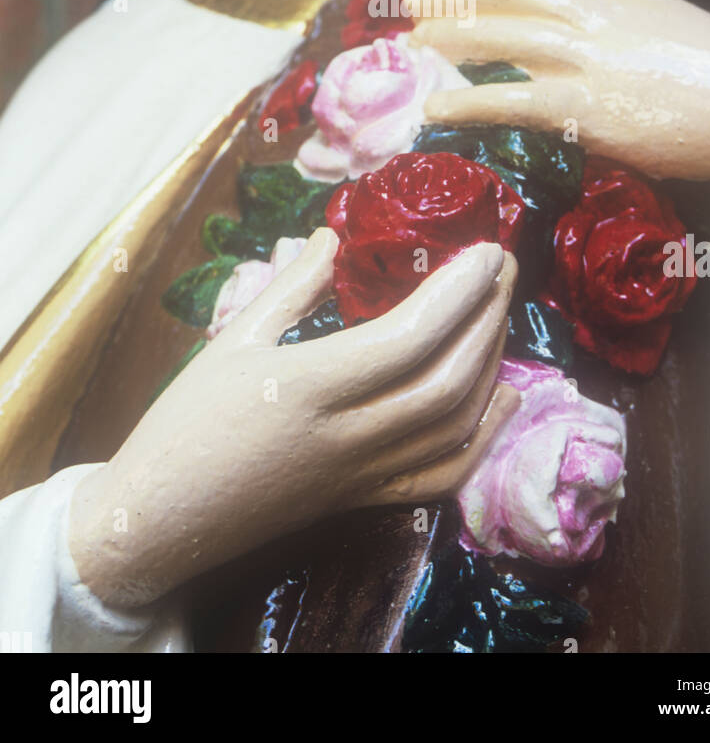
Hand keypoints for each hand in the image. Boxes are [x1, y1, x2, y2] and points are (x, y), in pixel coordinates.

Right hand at [69, 229, 517, 608]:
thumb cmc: (186, 422)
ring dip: (492, 364)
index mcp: (309, 385)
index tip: (487, 249)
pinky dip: (486, 436)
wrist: (158, 519)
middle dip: (489, 316)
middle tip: (505, 266)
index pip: (409, 335)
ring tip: (500, 312)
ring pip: (454, 425)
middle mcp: (346, 434)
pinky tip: (506, 397)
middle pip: (446, 377)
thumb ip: (291, 286)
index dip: (460, 291)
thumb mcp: (232, 340)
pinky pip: (443, 476)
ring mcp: (362, 475)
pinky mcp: (366, 501)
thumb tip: (332, 235)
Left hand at [406, 0, 709, 186]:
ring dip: (450, 38)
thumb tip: (586, 45)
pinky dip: (466, 104)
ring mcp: (589, 58)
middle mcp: (599, 15)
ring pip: (502, 36)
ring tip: (413, 44)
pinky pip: (509, 101)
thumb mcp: (671, 27)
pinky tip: (436, 110)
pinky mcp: (586, 108)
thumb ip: (625, 27)